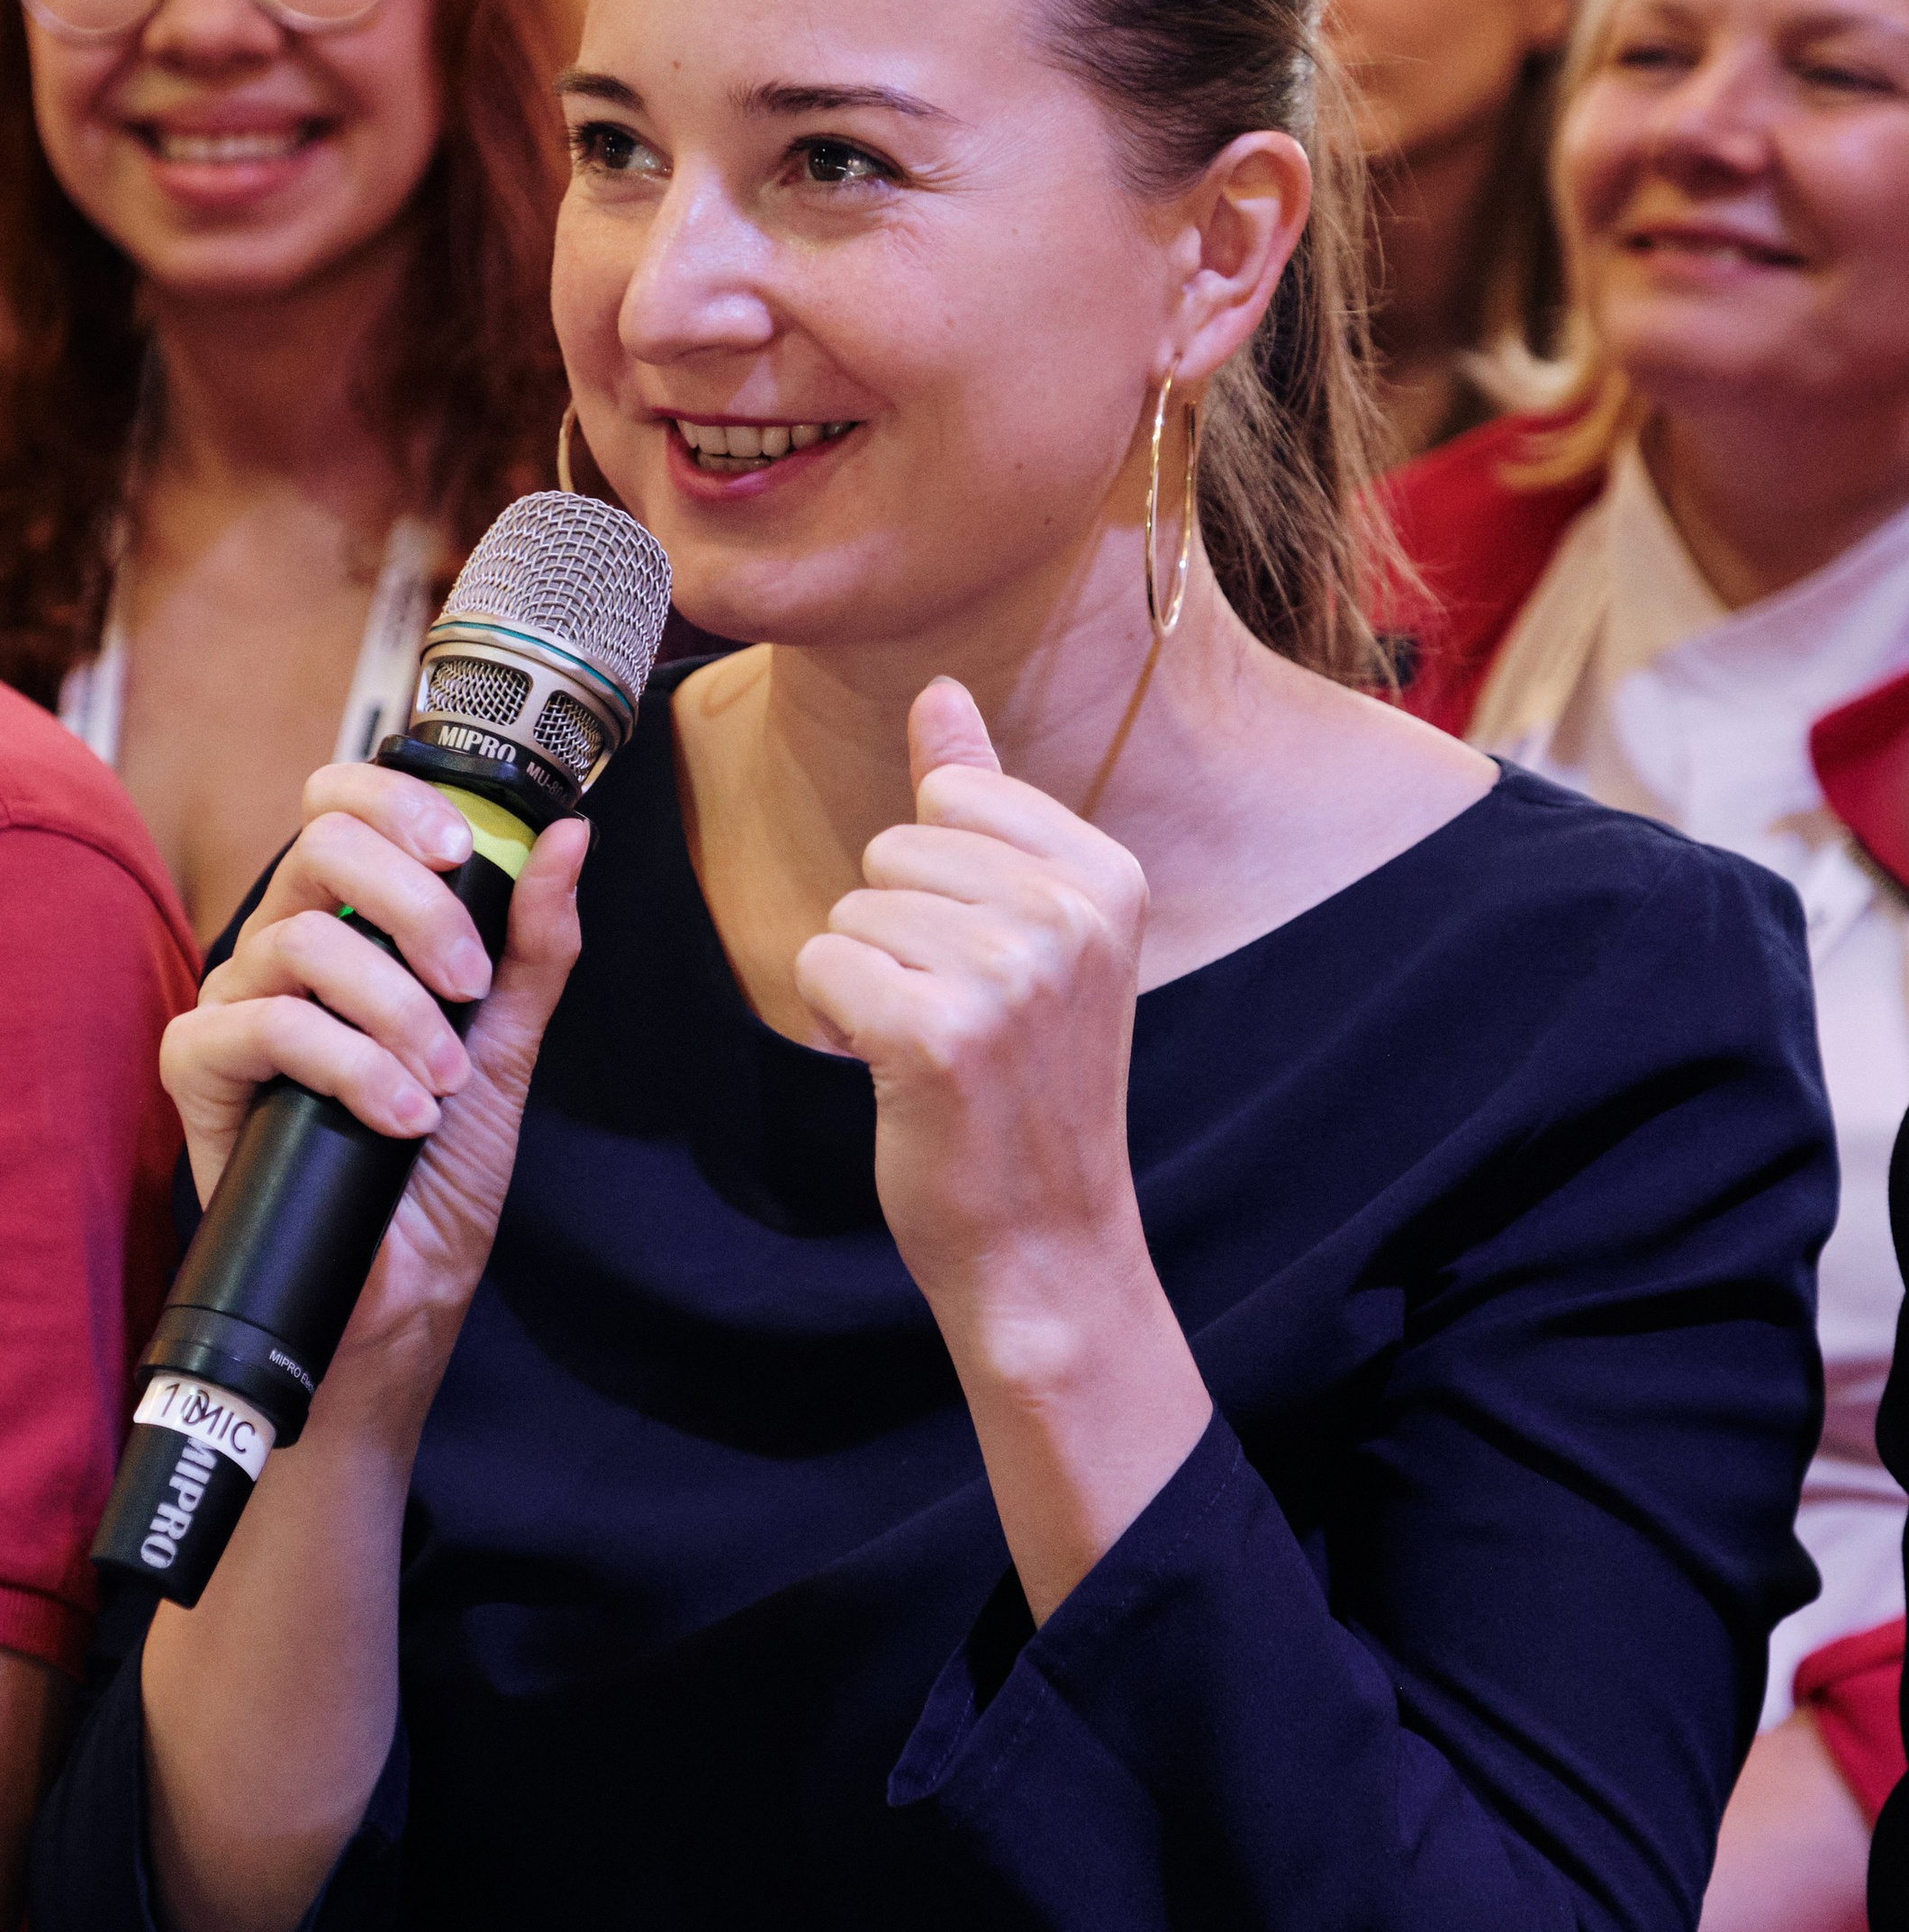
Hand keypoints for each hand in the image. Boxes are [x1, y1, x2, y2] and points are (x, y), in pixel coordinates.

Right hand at [162, 762, 586, 1382]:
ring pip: (305, 939)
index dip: (395, 801)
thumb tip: (567, 839)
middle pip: (322, 846)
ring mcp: (236, 1003)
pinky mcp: (200, 1069)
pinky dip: (349, 1065)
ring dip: (398, 1011)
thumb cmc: (438, 1168)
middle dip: (418, 907)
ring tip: (441, 1084)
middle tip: (469, 988)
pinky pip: (265, 1023)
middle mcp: (283, 947)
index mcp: (350, 922)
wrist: (402, 1287)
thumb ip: (532, 943)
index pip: (340, 803)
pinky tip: (396, 1116)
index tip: (461, 851)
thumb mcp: (505, 1043)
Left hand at [795, 680, 1151, 1367]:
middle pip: (896, 844)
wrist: (1047, 1239)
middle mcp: (1069, 912)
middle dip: (897, 928)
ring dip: (868, 978)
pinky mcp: (939, 1032)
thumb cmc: (1029, 1086)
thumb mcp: (1034, 930)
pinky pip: (823, 963)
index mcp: (1108, 873)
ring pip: (854, 905)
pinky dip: (839, 1021)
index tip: (990, 959)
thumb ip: (985, 801)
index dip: (939, 876)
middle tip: (960, 1016)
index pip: (956, 792)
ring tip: (934, 1045)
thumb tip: (940, 692)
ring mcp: (1009, 972)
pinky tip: (897, 1072)